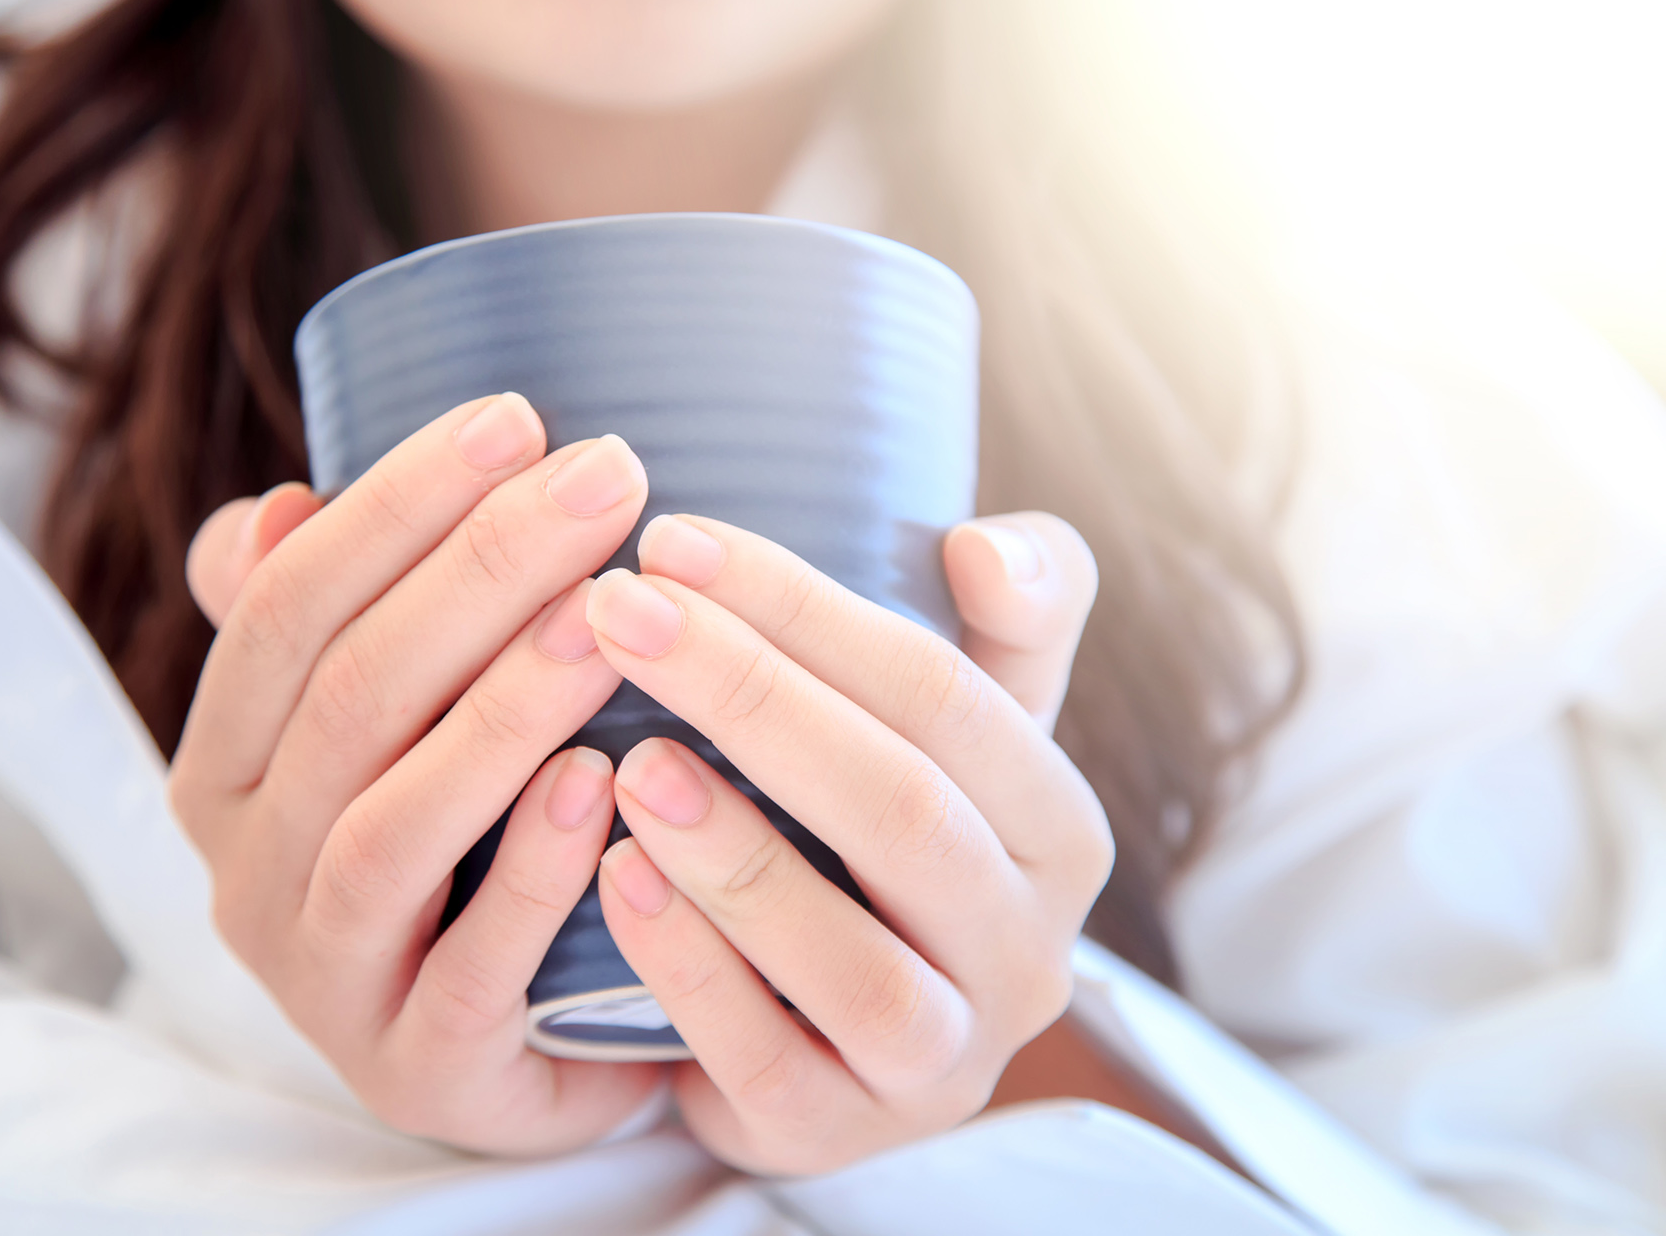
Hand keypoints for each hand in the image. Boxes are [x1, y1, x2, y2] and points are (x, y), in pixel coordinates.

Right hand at [171, 394, 662, 1154]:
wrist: (519, 1048)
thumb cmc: (455, 844)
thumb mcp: (379, 725)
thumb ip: (322, 621)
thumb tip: (279, 502)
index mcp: (220, 762)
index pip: (287, 607)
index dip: (396, 505)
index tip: (520, 418)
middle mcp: (242, 869)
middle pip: (351, 696)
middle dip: (481, 572)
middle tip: (608, 478)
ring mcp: (319, 978)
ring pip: (390, 824)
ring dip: (503, 708)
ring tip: (610, 615)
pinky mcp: (411, 1067)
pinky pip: (465, 968)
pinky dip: (528, 873)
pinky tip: (601, 782)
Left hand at [585, 511, 1109, 1174]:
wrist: (836, 1025)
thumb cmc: (881, 836)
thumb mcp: (961, 723)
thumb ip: (1009, 612)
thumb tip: (980, 546)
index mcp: (1058, 830)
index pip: (944, 695)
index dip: (807, 609)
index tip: (674, 541)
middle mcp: (1026, 955)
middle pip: (901, 811)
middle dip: (751, 697)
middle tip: (619, 613)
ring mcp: (940, 1061)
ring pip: (853, 961)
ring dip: (735, 851)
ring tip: (627, 760)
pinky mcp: (839, 1133)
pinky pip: (766, 1058)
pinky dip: (689, 966)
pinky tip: (615, 876)